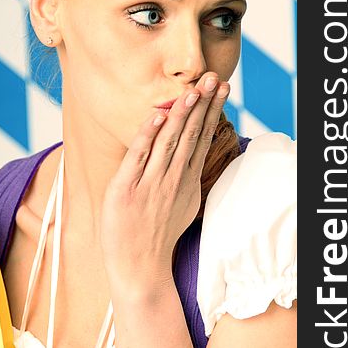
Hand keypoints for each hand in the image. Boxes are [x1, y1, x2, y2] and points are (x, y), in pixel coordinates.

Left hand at [100, 72, 228, 293]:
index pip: (202, 138)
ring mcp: (150, 184)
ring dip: (181, 114)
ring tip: (193, 90)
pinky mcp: (126, 189)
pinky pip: (138, 158)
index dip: (212, 112)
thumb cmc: (156, 236)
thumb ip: (185, 178)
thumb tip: (190, 156)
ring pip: (168, 142)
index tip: (221, 89)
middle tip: (214, 78)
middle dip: (203, 104)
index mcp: (185, 180)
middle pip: (190, 135)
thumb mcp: (181, 205)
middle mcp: (172, 179)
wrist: (139, 269)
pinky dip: (147, 135)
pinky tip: (156, 116)